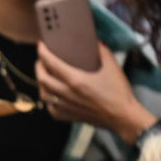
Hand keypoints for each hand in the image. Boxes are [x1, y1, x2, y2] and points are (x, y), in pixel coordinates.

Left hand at [35, 42, 156, 143]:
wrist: (122, 117)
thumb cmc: (119, 93)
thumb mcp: (113, 68)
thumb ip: (103, 52)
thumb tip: (96, 42)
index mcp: (76, 81)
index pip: (52, 64)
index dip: (43, 53)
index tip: (40, 46)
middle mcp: (67, 94)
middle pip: (42, 79)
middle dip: (38, 67)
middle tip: (41, 60)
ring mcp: (65, 107)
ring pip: (43, 95)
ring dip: (41, 83)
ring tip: (45, 76)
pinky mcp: (68, 116)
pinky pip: (50, 108)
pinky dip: (48, 100)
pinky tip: (52, 95)